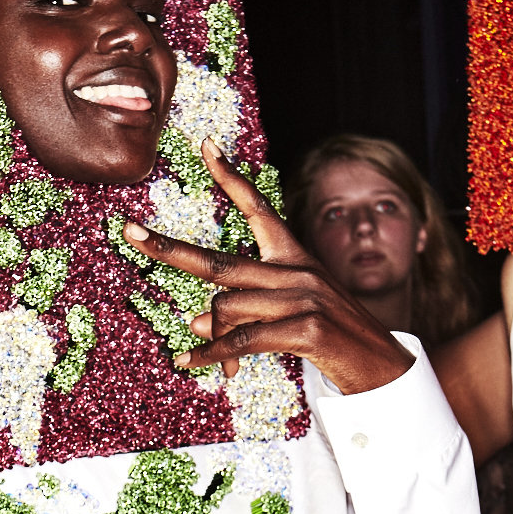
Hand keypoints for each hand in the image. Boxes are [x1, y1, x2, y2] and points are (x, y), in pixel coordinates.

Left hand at [123, 138, 413, 394]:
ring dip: (207, 337)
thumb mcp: (289, 316)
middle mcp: (296, 271)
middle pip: (219, 261)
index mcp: (294, 258)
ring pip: (227, 310)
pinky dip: (212, 356)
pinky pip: (242, 341)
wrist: (382, 368)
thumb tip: (195, 321)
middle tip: (130, 231)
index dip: (230, 177)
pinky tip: (190, 364)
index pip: (259, 209)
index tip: (205, 145)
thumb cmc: (333, 340)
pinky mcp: (306, 329)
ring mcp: (302, 299)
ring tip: (194, 354)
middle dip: (169, 248)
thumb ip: (243, 313)